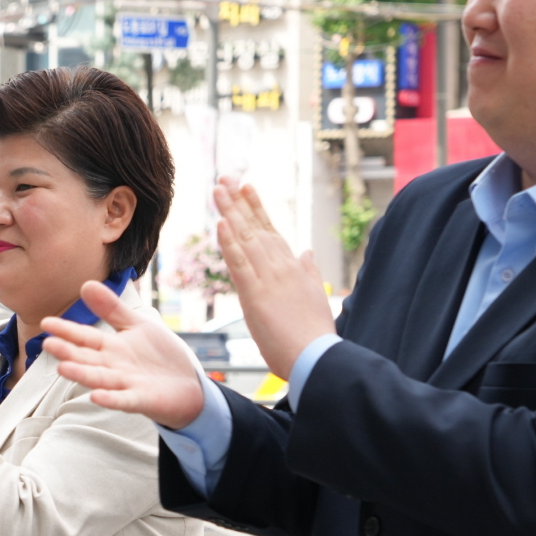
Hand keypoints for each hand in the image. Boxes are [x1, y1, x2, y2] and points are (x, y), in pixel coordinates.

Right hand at [40, 280, 209, 428]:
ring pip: (99, 378)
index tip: (47, 323)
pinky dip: (110, 399)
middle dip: (68, 352)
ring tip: (63, 368)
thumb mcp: (137, 326)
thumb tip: (86, 284)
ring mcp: (125, 384)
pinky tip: (96, 396)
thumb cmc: (159, 356)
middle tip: (48, 345)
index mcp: (110, 348)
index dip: (66, 330)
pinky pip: (123, 400)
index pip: (84, 337)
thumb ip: (112, 309)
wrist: (188, 384)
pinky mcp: (141, 400)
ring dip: (81, 374)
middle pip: (86, 358)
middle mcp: (112, 366)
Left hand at [213, 176, 334, 378]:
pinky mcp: (256, 294)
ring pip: (245, 238)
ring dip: (230, 212)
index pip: (270, 232)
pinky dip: (229, 242)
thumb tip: (307, 251)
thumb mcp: (312, 296)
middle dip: (239, 202)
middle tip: (225, 178)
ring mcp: (268, 278)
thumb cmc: (313, 335)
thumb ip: (308, 272)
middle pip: (255, 228)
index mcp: (292, 268)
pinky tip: (221, 222)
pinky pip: (239, 263)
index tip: (245, 188)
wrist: (317, 357)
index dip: (256, 209)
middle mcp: (281, 266)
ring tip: (218, 189)